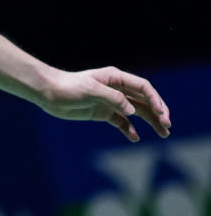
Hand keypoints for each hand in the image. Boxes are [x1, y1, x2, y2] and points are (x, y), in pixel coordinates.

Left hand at [40, 66, 171, 141]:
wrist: (48, 93)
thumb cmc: (68, 87)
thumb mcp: (91, 90)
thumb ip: (113, 99)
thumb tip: (133, 111)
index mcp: (115, 78)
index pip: (143, 87)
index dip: (155, 99)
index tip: (162, 114)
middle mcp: (116, 89)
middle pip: (143, 100)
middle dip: (158, 112)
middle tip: (167, 127)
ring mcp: (110, 102)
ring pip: (136, 112)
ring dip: (150, 122)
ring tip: (163, 134)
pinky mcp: (102, 113)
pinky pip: (121, 122)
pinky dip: (129, 129)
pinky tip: (134, 137)